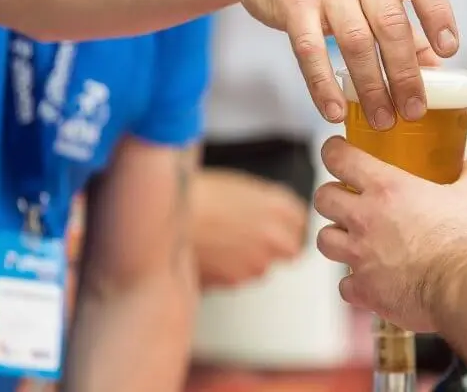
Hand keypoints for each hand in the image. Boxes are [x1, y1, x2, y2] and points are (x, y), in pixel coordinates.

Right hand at [192, 168, 307, 287]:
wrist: (166, 215)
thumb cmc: (196, 195)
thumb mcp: (240, 186)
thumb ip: (264, 203)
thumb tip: (267, 213)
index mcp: (281, 207)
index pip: (300, 222)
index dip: (286, 223)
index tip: (276, 225)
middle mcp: (277, 237)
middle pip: (290, 248)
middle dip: (273, 245)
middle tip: (247, 237)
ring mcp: (258, 262)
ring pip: (261, 265)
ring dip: (246, 259)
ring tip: (218, 241)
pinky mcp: (236, 280)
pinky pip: (237, 278)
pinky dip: (225, 270)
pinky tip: (208, 252)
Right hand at [225, 0, 456, 129]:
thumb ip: (403, 25)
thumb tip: (435, 69)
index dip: (438, 15)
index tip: (448, 51)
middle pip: (390, 25)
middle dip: (404, 74)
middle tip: (414, 111)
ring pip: (355, 42)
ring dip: (371, 87)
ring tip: (382, 120)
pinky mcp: (294, 4)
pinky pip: (311, 51)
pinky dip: (324, 86)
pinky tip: (334, 111)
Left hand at [313, 137, 466, 331]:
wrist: (464, 287)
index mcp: (387, 188)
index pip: (339, 158)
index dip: (334, 151)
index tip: (337, 152)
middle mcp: (365, 219)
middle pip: (323, 198)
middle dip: (332, 197)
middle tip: (347, 200)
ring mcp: (360, 256)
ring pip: (324, 240)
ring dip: (337, 237)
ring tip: (353, 239)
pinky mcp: (365, 289)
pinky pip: (344, 284)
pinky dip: (355, 282)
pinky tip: (371, 279)